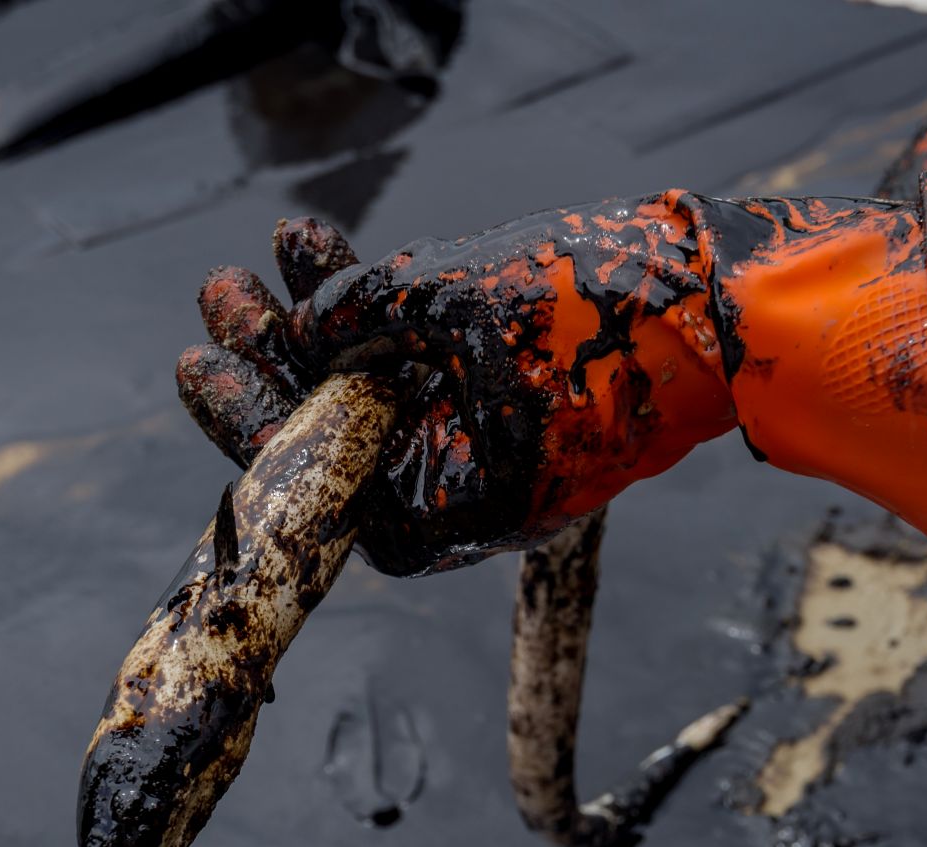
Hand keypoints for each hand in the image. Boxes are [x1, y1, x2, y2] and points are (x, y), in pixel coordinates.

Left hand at [177, 205, 736, 575]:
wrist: (726, 312)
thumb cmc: (597, 318)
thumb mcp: (448, 300)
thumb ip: (357, 313)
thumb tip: (305, 322)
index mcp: (439, 514)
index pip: (315, 479)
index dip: (249, 418)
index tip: (200, 363)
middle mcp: (458, 505)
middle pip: (339, 438)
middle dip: (278, 360)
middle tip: (222, 292)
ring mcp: (489, 463)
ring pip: (381, 398)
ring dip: (326, 327)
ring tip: (272, 254)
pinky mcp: (515, 419)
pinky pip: (431, 379)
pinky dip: (390, 325)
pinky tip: (335, 252)